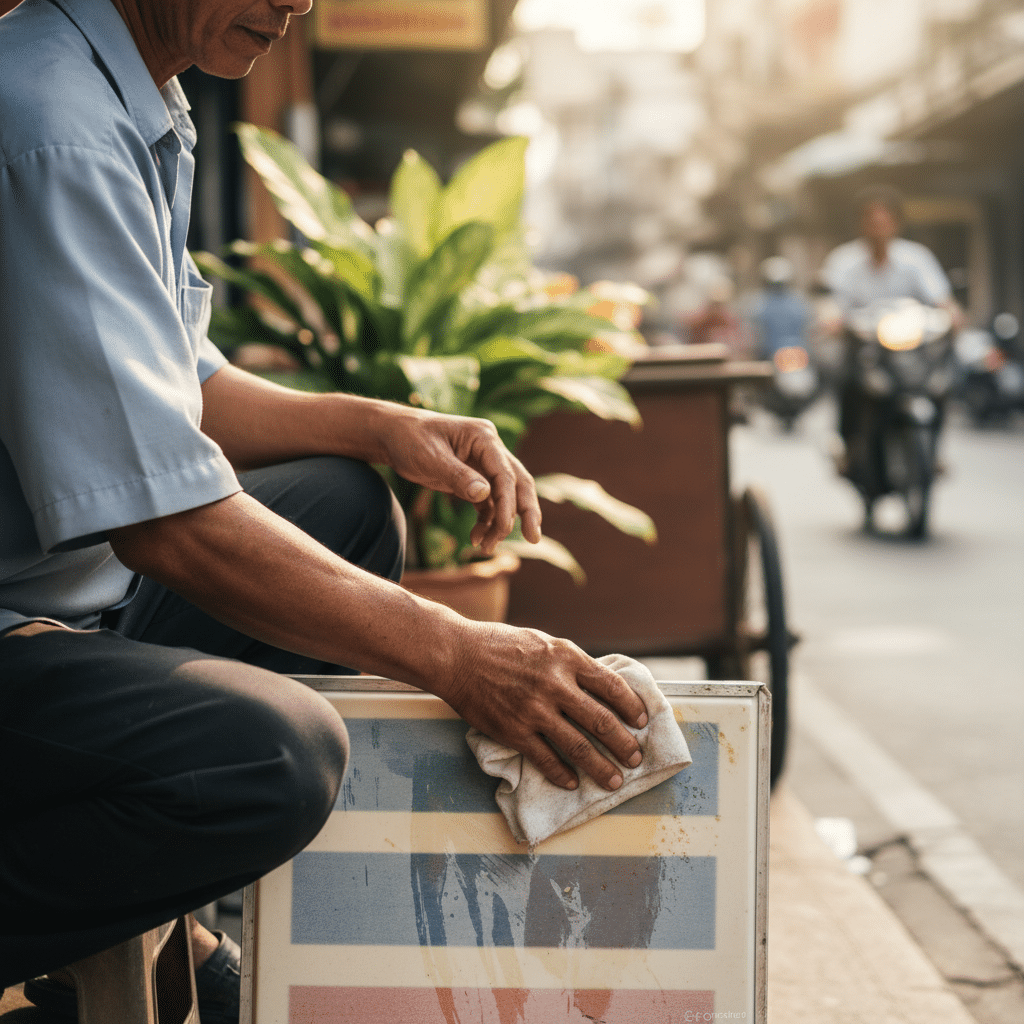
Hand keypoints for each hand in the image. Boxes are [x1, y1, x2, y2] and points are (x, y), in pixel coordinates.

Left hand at [379, 408, 541, 553]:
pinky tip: (475, 538)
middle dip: (526, 512)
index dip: (509, 502)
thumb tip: (485, 495)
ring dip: (500, 523)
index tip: (505, 527)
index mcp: (483, 437)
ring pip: (504, 497)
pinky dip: (485, 522)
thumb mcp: (430, 458)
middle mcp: (489, 449)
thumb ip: (458, 476)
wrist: (391, 435)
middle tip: (533, 539)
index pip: (505, 473)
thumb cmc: (409, 440)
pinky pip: (487, 503)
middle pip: (517, 483)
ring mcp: (483, 464)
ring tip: (487, 548)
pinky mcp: (473, 479)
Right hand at [439, 621, 649, 790]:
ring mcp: (534, 710)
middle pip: (602, 721)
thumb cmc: (501, 646)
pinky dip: (562, 774)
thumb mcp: (543, 643)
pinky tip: (572, 782)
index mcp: (566, 657)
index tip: (641, 720)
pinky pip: (545, 759)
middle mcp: (555, 684)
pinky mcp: (514, 731)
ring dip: (601, 767)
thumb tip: (601, 687)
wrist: (457, 656)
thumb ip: (571, 664)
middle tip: (636, 758)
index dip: (632, 706)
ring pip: (578, 746)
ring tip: (614, 780)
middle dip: (624, 744)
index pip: (611, 685)